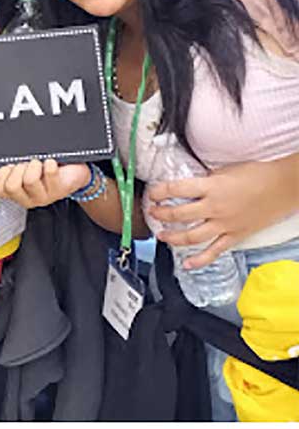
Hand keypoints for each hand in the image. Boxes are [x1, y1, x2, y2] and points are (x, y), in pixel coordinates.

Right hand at [0, 158, 91, 207]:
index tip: (10, 166)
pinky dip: (49, 163)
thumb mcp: (20, 171)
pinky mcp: (59, 190)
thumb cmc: (44, 169)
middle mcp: (29, 198)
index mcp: (17, 194)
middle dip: (17, 168)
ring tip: (40, 163)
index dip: (2, 174)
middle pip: (12, 186)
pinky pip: (48, 172)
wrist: (72, 171)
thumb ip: (2, 176)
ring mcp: (44, 196)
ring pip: (29, 180)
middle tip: (27, 165)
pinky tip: (51, 163)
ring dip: (33, 165)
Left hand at [147, 155, 298, 268]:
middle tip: (153, 212)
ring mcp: (225, 224)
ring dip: (172, 237)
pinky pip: (214, 251)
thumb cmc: (257, 175)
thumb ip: (206, 180)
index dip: (158, 192)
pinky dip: (199, 260)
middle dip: (161, 214)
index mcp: (211, 187)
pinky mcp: (235, 236)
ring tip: (161, 235)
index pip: (176, 189)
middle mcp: (215, 207)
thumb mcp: (225, 170)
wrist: (283, 187)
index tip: (151, 193)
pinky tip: (186, 264)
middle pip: (179, 214)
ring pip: (191, 236)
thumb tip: (189, 186)